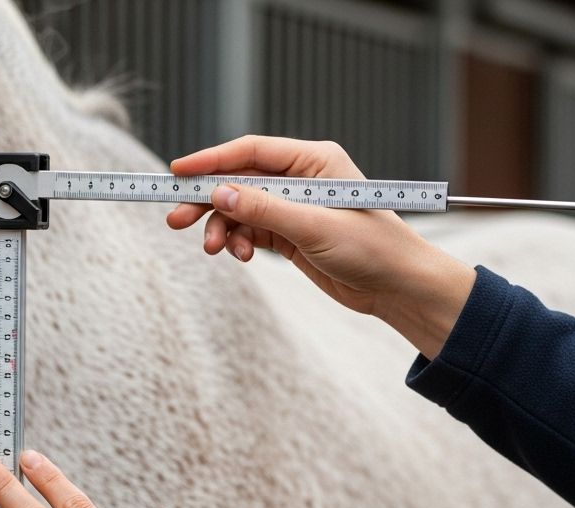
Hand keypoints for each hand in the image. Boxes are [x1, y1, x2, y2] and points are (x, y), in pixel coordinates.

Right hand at [166, 135, 476, 357]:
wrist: (398, 288)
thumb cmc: (373, 249)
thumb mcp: (315, 228)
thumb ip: (265, 210)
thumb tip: (219, 194)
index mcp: (314, 160)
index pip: (252, 151)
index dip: (212, 160)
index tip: (178, 171)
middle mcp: (301, 178)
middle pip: (239, 180)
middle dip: (207, 200)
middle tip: (176, 219)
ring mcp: (294, 206)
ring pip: (240, 208)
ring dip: (221, 227)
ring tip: (213, 249)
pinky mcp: (290, 233)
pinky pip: (250, 230)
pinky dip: (237, 241)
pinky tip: (237, 256)